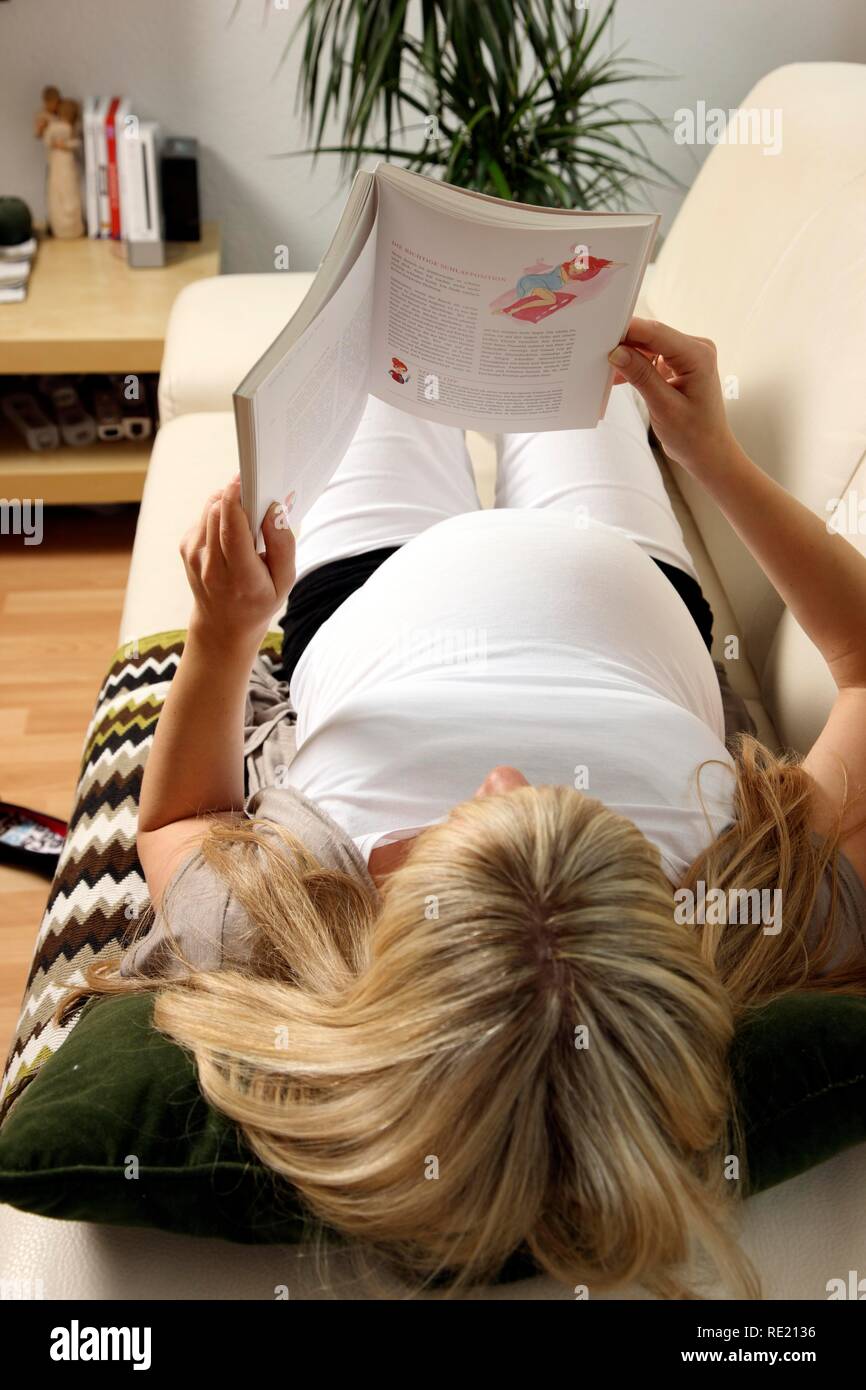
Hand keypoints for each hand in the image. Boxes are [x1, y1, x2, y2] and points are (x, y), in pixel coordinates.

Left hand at [179, 477, 295, 647]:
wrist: (223, 626)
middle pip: (217, 510)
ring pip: (209, 507)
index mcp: (239, 577)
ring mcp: (193, 555)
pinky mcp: (185, 546)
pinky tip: (232, 534)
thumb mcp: (285, 582)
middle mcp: (210, 565)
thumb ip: (283, 546)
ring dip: (230, 504)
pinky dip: (221, 515)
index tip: (246, 479)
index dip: (236, 498)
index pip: (231, 529)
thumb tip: (274, 509)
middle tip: (257, 499)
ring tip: (246, 522)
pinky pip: (205, 515)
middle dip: (238, 496)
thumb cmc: (258, 601)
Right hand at [608, 318, 739, 478]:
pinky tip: (616, 377)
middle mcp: (695, 349)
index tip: (600, 332)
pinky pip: (650, 357)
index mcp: (698, 355)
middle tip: (594, 350)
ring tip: (603, 367)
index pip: (656, 333)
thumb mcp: (664, 407)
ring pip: (648, 346)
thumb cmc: (694, 435)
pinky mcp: (677, 365)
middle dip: (624, 343)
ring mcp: (686, 356)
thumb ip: (641, 377)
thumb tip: (616, 352)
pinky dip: (633, 366)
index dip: (628, 330)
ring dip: (626, 356)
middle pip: (651, 336)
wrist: (708, 451)